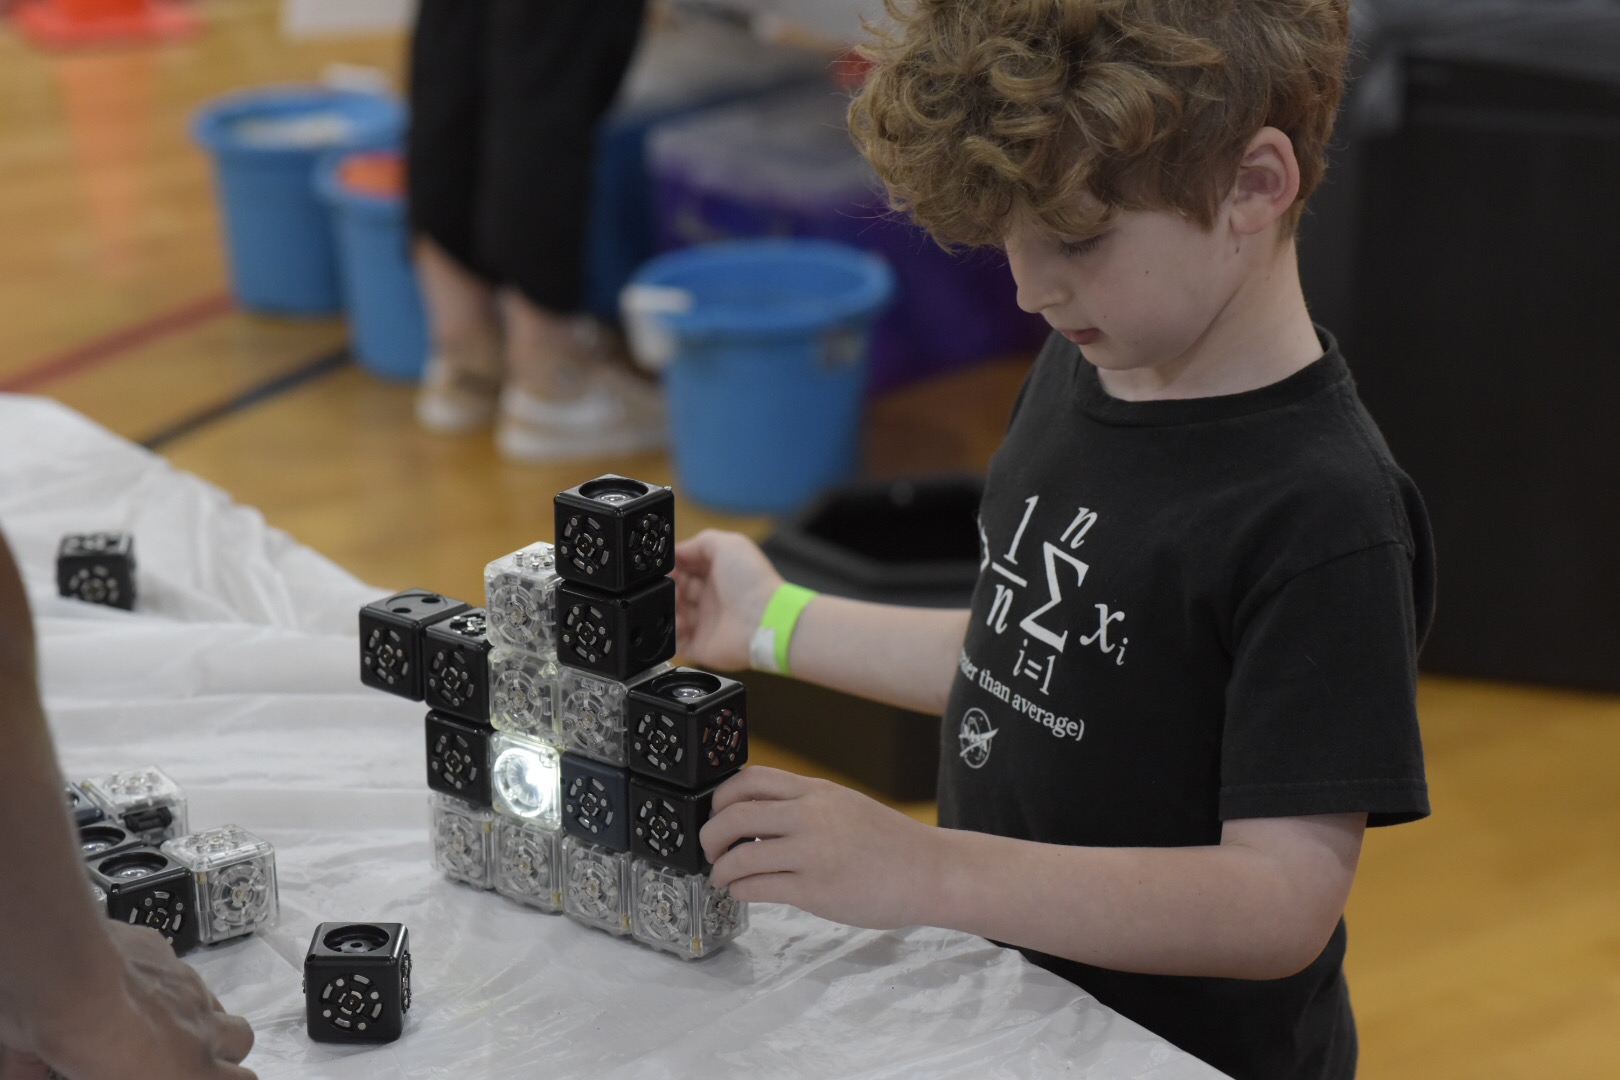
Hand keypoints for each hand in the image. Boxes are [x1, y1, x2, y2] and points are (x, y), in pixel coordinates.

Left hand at [10, 922, 254, 1079]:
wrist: (69, 978)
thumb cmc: (77, 1044)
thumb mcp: (60, 1072)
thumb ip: (53, 1073)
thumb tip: (36, 1075)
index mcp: (188, 1071)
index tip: (209, 1079)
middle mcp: (200, 1027)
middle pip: (243, 1039)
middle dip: (226, 1049)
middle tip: (186, 1056)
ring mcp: (187, 985)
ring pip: (211, 1001)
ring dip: (194, 1015)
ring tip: (153, 1019)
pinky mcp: (165, 952)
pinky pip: (173, 968)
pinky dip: (158, 979)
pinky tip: (126, 981)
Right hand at [672, 530, 782, 671]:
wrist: (764, 621)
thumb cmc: (752, 582)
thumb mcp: (729, 544)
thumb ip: (701, 542)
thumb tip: (678, 551)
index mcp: (719, 574)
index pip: (688, 567)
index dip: (675, 565)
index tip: (667, 565)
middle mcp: (712, 598)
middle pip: (678, 590)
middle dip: (668, 585)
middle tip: (670, 584)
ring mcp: (706, 622)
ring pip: (674, 614)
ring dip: (667, 607)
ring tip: (676, 603)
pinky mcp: (702, 646)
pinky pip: (676, 641)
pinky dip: (671, 632)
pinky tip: (679, 622)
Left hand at [699, 766, 939, 930]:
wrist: (930, 872)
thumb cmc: (891, 843)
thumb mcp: (845, 806)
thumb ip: (806, 806)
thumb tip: (759, 816)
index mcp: (817, 793)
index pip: (751, 779)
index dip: (721, 797)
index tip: (715, 812)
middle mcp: (811, 817)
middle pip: (735, 815)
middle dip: (710, 835)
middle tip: (709, 848)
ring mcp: (812, 854)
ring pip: (741, 856)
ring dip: (720, 869)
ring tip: (722, 877)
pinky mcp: (815, 890)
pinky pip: (758, 888)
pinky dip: (740, 890)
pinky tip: (744, 892)